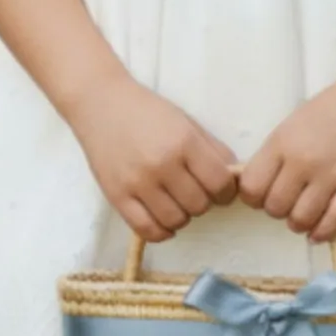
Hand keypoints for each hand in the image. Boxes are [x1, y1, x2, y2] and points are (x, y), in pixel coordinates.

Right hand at [68, 73, 238, 243]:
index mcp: (183, 142)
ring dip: (183, 215)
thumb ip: (213, 150)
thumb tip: (235, 179)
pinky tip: (163, 219)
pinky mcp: (117, 197)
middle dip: (203, 201)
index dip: (226, 191)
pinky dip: (162, 231)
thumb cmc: (147, 110)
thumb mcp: (186, 121)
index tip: (220, 189)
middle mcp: (162, 164)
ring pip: (176, 220)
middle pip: (200, 205)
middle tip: (194, 190)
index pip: (220, 183)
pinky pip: (147, 230)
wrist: (100, 103)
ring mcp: (137, 183)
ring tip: (176, 201)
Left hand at [239, 69, 335, 244]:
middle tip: (287, 202)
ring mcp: (332, 176)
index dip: (253, 196)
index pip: (252, 187)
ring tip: (303, 213)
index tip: (262, 194)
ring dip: (298, 223)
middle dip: (277, 210)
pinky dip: (321, 233)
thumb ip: (274, 156)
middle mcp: (304, 161)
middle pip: (275, 207)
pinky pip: (333, 224)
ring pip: (301, 220)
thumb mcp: (291, 125)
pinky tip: (318, 230)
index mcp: (282, 142)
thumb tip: (258, 188)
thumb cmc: (331, 109)